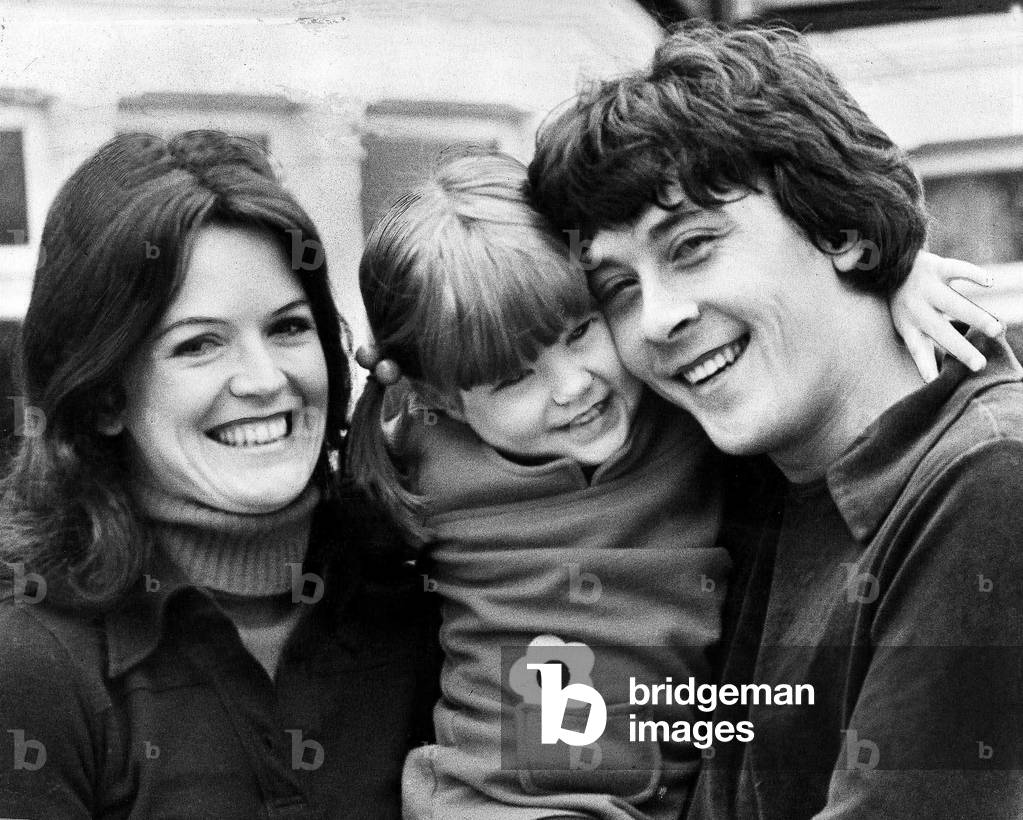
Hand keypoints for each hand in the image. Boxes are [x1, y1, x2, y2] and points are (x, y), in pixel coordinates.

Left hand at [890, 251, 1003, 381]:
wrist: (890, 264)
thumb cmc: (905, 304)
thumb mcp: (907, 326)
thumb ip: (924, 349)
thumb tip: (934, 382)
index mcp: (909, 325)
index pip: (918, 349)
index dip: (925, 366)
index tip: (935, 382)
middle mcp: (917, 308)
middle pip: (941, 331)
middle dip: (961, 349)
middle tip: (980, 365)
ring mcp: (927, 287)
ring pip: (954, 303)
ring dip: (975, 316)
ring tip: (996, 329)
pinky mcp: (936, 266)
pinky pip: (956, 269)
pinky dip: (974, 274)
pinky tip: (990, 283)